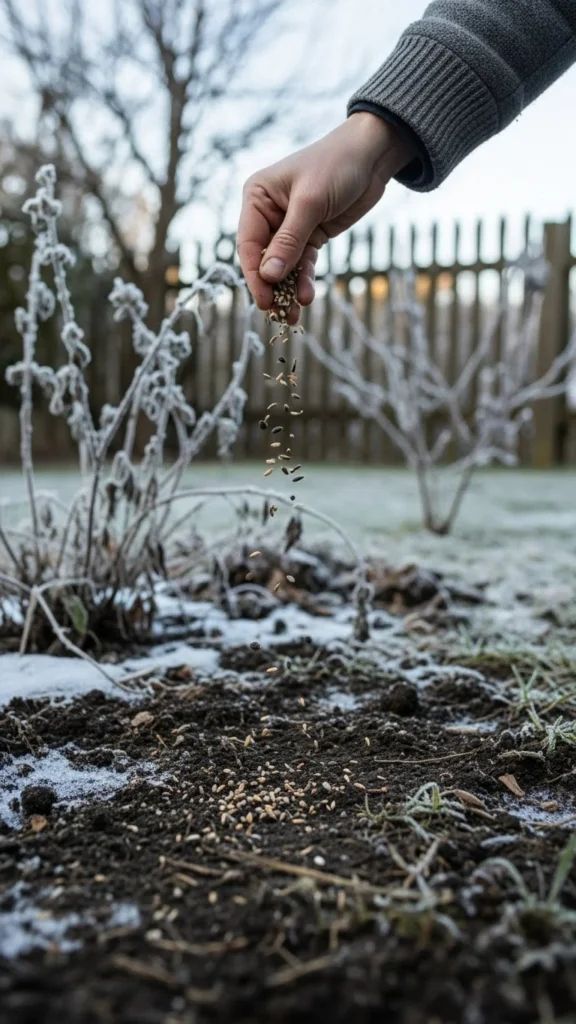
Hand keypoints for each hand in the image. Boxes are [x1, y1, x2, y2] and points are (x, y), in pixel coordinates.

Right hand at [237, 112, 415, 319]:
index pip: (249, 244)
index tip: (264, 301)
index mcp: (257, 197)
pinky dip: (304, 281)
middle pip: (264, 260)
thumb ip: (289, 240)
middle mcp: (268, 213)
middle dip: (271, 288)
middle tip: (279, 316)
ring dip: (288, 291)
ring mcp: (289, 227)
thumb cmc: (336, 166)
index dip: (255, 275)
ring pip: (283, 266)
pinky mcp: (310, 235)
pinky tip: (307, 297)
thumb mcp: (310, 203)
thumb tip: (269, 276)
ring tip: (294, 317)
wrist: (371, 156)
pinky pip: (303, 264)